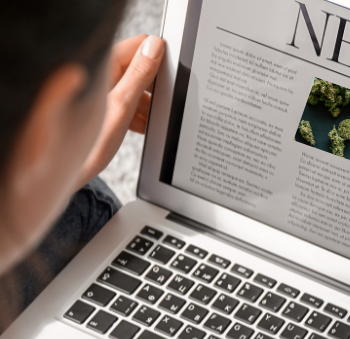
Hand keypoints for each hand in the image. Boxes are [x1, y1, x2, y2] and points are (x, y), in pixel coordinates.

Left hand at [74, 34, 165, 189]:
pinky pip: (129, 102)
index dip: (160, 57)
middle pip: (140, 67)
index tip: (172, 75)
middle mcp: (102, 74)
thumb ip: (139, 74)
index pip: (140, 45)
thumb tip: (155, 47)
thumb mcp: (122, 106)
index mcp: (103, 66)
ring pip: (137, 87)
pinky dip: (139, 113)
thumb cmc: (87, 144)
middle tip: (164, 103)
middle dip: (156, 84)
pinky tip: (142, 127)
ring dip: (148, 102)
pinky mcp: (104, 106)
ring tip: (152, 120)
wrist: (67, 173)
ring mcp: (103, 90)